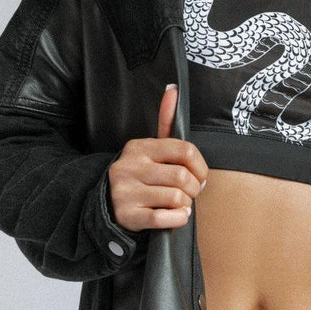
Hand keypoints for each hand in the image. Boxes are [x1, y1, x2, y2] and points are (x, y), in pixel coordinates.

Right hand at [107, 84, 208, 229]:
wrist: (109, 206)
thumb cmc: (141, 176)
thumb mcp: (151, 149)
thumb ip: (165, 121)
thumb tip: (173, 89)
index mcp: (140, 147)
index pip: (185, 150)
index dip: (201, 166)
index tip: (200, 176)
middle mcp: (129, 167)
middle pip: (183, 176)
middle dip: (193, 189)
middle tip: (189, 193)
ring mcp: (126, 191)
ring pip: (176, 198)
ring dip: (185, 205)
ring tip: (177, 204)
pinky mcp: (128, 215)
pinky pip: (166, 219)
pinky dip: (177, 219)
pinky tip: (173, 216)